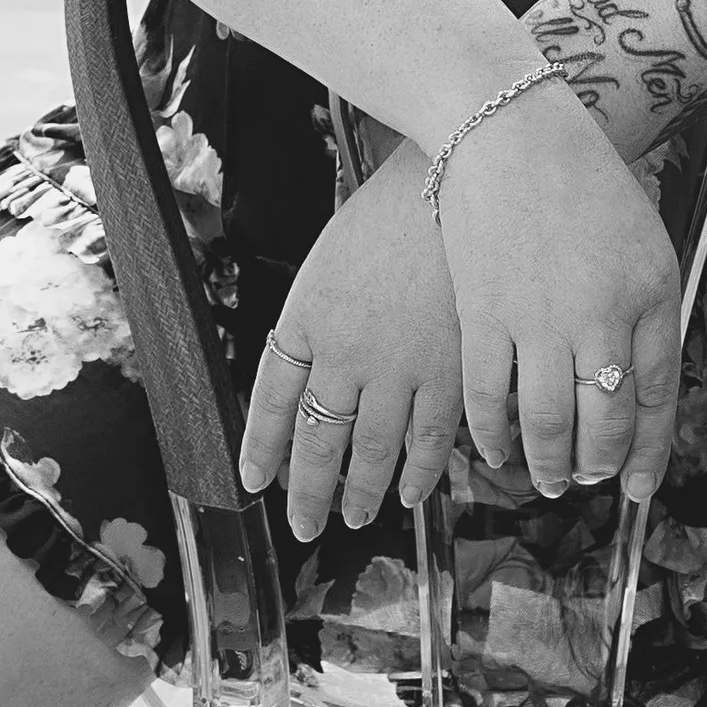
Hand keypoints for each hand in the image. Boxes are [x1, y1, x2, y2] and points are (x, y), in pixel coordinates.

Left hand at [237, 145, 463, 541]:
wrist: (452, 181)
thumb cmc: (390, 210)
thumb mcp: (330, 260)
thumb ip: (318, 319)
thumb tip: (312, 373)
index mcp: (306, 320)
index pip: (272, 401)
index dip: (261, 447)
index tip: (255, 481)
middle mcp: (344, 355)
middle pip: (317, 440)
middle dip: (306, 491)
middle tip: (303, 525)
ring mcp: (398, 367)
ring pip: (372, 451)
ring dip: (361, 492)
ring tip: (355, 518)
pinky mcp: (449, 369)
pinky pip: (430, 438)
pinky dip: (420, 472)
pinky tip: (412, 493)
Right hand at [434, 77, 682, 504]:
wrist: (511, 128)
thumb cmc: (582, 183)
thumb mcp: (643, 242)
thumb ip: (646, 314)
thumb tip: (635, 389)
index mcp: (650, 292)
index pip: (657, 398)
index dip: (650, 454)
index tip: (639, 488)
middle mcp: (602, 314)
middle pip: (606, 424)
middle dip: (598, 466)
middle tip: (586, 479)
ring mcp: (540, 317)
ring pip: (548, 426)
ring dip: (549, 466)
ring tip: (548, 479)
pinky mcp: (483, 314)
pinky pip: (488, 400)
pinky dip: (492, 437)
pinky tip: (497, 450)